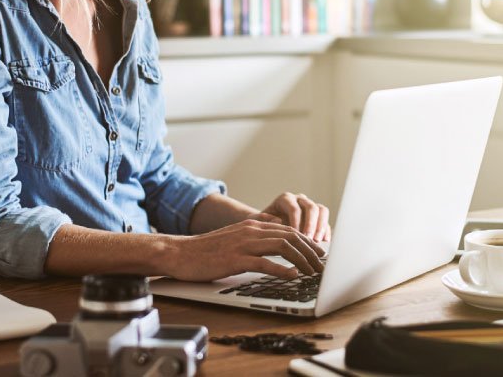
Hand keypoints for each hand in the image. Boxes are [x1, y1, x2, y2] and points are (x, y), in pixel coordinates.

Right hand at [162, 219, 326, 281]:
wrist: (180, 252)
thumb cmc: (206, 249)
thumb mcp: (235, 236)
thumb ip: (255, 234)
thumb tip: (277, 233)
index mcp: (252, 225)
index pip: (288, 229)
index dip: (307, 241)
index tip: (319, 253)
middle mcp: (251, 231)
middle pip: (290, 236)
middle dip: (310, 251)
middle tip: (322, 264)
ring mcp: (243, 244)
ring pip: (282, 247)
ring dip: (301, 260)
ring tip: (313, 272)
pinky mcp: (235, 259)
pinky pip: (264, 263)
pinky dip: (281, 269)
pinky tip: (292, 276)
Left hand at [251, 192, 330, 241]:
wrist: (266, 226)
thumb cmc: (261, 224)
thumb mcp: (257, 221)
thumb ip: (262, 220)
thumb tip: (278, 220)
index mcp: (285, 199)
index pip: (294, 208)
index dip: (297, 221)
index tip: (296, 235)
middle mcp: (299, 200)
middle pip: (311, 207)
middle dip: (312, 224)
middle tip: (309, 239)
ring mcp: (309, 207)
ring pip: (321, 211)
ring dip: (321, 226)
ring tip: (318, 241)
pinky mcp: (316, 217)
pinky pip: (325, 221)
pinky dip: (326, 230)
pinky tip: (324, 242)